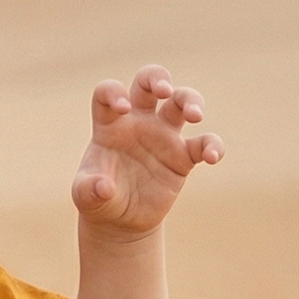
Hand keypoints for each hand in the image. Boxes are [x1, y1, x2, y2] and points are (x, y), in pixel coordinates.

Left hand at [72, 64, 222, 237]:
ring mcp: (162, 136)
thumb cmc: (98, 200)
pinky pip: (203, 143)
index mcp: (110, 125)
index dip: (114, 92)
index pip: (108, 92)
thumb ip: (88, 190)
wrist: (121, 220)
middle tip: (164, 91)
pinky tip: (212, 157)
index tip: (122, 108)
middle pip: (148, 81)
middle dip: (158, 78)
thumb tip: (104, 188)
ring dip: (191, 100)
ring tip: (195, 116)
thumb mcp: (86, 197)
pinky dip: (212, 146)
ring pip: (181, 100)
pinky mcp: (182, 157)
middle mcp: (138, 122)